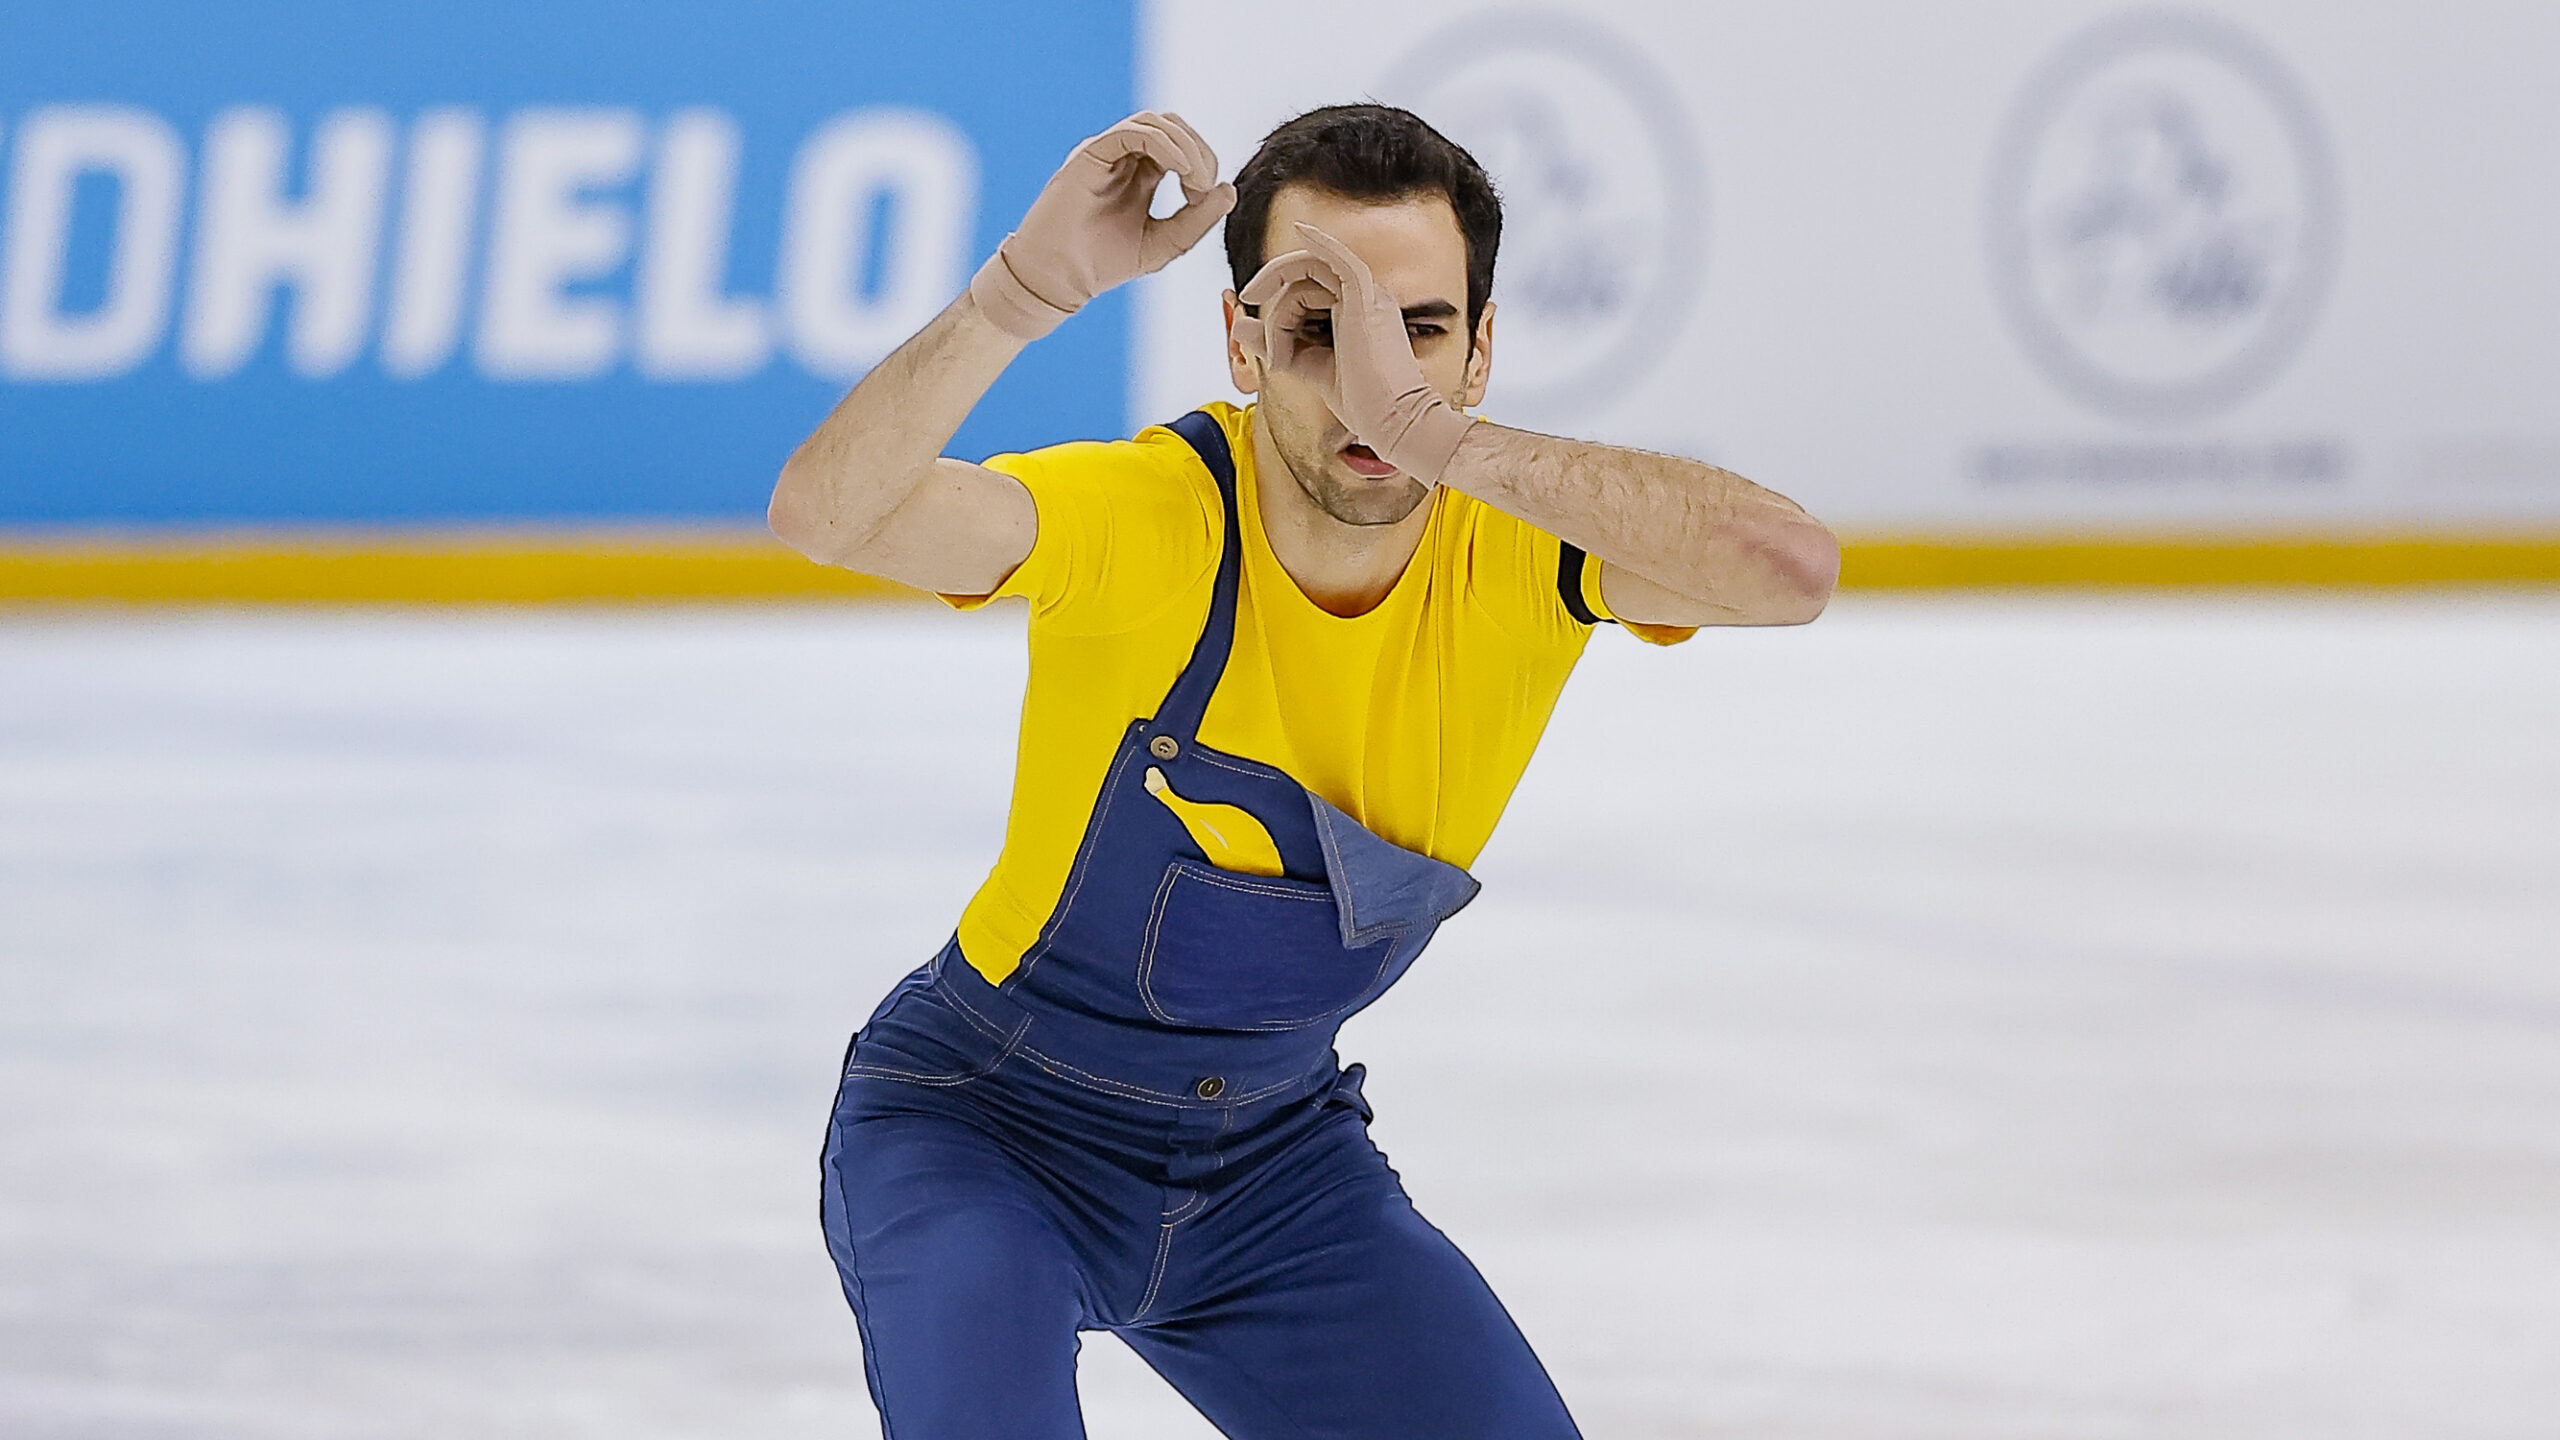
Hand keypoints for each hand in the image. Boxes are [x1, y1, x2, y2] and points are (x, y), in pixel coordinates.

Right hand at [970, 112, 1234, 340]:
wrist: (1059, 278)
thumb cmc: (1105, 264)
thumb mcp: (1165, 244)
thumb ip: (1198, 219)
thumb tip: (1230, 189)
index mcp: (1142, 173)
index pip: (1184, 147)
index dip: (1204, 164)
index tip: (1205, 200)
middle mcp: (1124, 156)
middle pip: (1174, 126)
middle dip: (1199, 151)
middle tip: (1204, 188)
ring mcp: (1107, 152)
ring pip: (1156, 122)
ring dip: (1186, 146)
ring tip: (1195, 181)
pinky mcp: (1091, 153)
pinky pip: (1133, 132)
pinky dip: (1164, 145)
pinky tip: (1180, 171)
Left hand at [1234, 223, 1474, 484]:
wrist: (1393, 420)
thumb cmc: (1362, 401)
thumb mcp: (1305, 365)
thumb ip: (1275, 343)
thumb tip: (1240, 324)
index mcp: (1355, 310)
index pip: (1305, 290)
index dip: (1277, 310)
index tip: (1255, 336)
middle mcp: (1364, 296)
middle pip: (1301, 279)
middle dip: (1271, 301)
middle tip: (1248, 316)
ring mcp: (1368, 294)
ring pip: (1306, 279)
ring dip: (1281, 316)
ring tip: (1282, 358)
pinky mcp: (1366, 297)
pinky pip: (1340, 258)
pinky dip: (1320, 242)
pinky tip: (1300, 229)